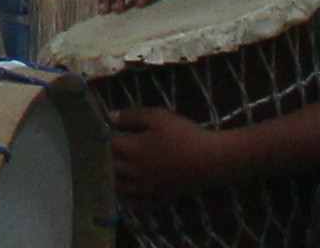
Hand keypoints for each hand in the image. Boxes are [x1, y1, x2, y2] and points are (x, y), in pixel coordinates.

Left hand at [108, 109, 223, 198]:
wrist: (209, 159)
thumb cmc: (183, 134)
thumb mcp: (157, 117)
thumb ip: (132, 117)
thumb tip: (110, 116)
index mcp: (132, 150)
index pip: (110, 146)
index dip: (111, 139)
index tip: (115, 135)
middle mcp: (135, 171)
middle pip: (113, 167)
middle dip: (111, 159)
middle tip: (116, 153)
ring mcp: (147, 187)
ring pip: (122, 188)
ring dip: (117, 180)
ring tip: (119, 173)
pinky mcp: (160, 197)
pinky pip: (140, 204)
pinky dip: (132, 200)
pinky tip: (131, 195)